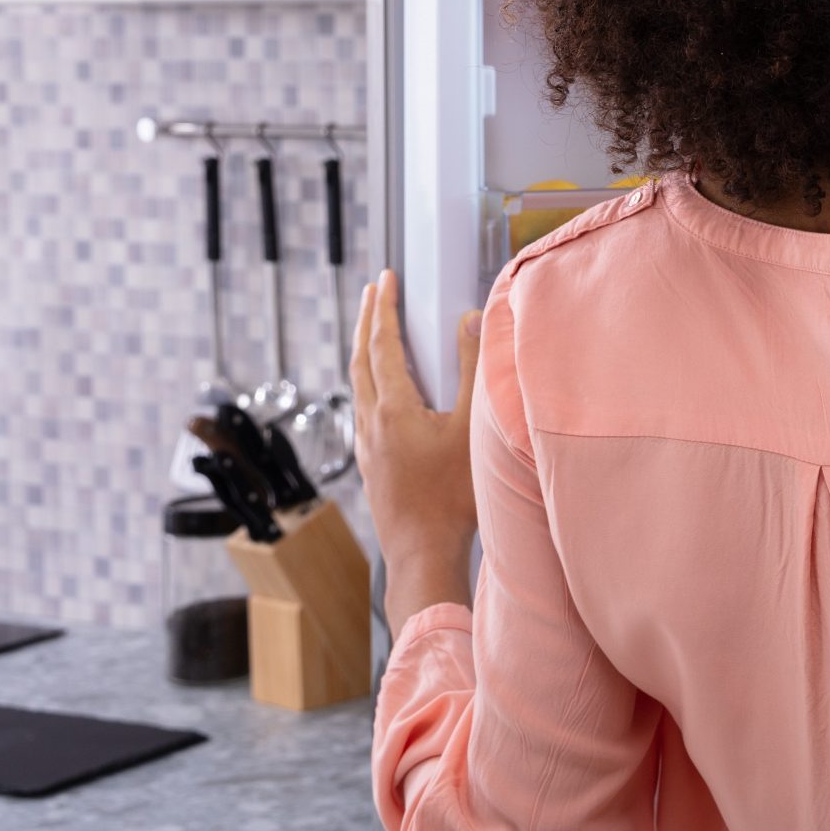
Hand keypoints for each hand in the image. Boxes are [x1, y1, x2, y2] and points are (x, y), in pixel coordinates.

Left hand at [353, 268, 481, 632]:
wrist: (422, 553)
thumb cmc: (453, 495)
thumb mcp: (471, 426)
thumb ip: (470, 369)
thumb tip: (469, 318)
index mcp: (392, 407)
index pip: (382, 343)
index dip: (384, 307)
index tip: (385, 277)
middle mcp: (371, 422)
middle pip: (360, 360)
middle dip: (366, 321)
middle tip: (374, 292)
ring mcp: (367, 445)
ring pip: (357, 386)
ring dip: (365, 351)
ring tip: (374, 331)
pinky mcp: (371, 464)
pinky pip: (364, 408)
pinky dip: (369, 382)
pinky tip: (383, 391)